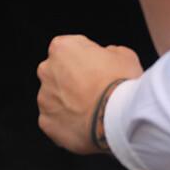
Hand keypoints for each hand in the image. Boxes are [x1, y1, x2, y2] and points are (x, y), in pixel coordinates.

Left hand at [37, 35, 142, 153]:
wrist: (118, 117)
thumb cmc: (121, 82)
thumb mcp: (125, 55)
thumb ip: (109, 52)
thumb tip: (106, 57)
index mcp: (63, 48)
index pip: (69, 46)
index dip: (86, 56)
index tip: (98, 65)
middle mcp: (47, 71)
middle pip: (56, 72)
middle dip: (71, 78)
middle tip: (95, 87)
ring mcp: (44, 98)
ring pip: (55, 97)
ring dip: (69, 101)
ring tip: (93, 108)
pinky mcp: (46, 122)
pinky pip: (55, 119)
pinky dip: (67, 121)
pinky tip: (86, 122)